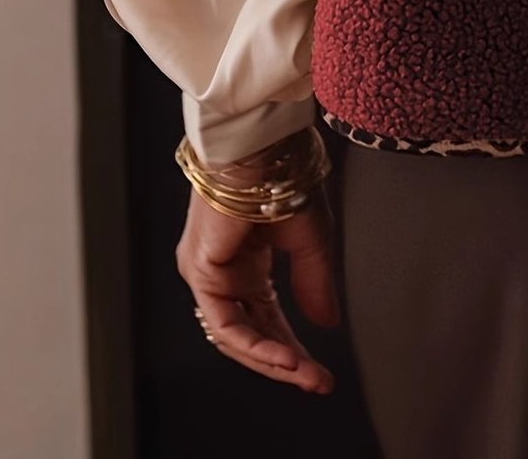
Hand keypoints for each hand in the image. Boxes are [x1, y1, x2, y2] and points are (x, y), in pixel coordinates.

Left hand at [175, 171, 340, 393]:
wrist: (264, 145)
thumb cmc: (284, 175)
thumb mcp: (311, 237)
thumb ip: (315, 283)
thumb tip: (326, 324)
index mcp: (246, 262)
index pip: (268, 319)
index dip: (294, 348)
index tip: (320, 373)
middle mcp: (222, 272)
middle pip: (251, 333)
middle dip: (285, 363)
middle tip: (316, 382)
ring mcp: (208, 273)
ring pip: (235, 336)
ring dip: (272, 360)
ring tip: (305, 374)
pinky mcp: (201, 271)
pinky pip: (226, 323)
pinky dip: (256, 344)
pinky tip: (284, 356)